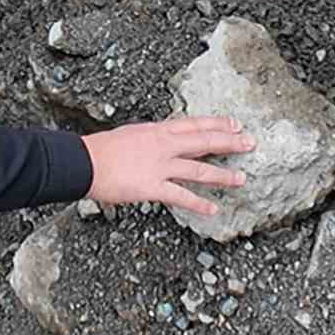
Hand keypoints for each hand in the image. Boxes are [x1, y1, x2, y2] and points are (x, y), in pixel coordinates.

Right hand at [81, 115, 254, 215]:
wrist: (84, 162)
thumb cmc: (101, 149)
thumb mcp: (132, 134)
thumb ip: (151, 138)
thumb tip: (162, 139)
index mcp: (158, 130)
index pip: (194, 124)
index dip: (217, 124)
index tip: (235, 125)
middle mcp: (164, 145)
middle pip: (204, 142)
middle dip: (230, 143)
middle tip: (250, 144)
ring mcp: (160, 166)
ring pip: (199, 170)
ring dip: (223, 175)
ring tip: (241, 179)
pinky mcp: (153, 187)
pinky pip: (181, 196)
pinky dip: (199, 204)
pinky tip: (213, 209)